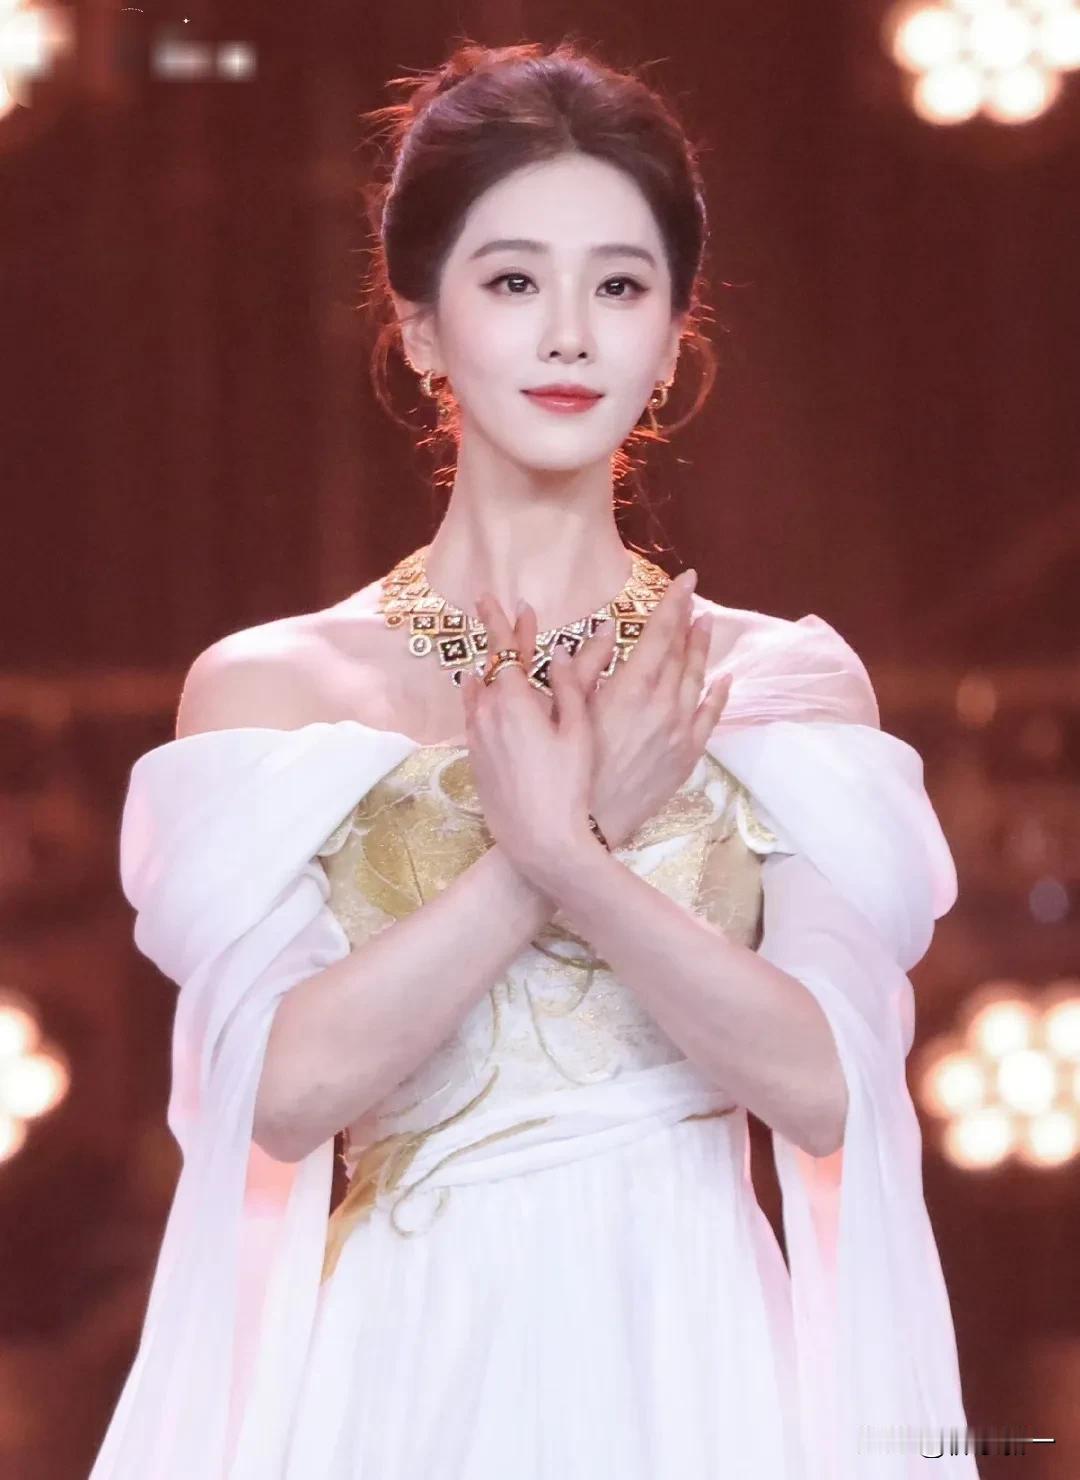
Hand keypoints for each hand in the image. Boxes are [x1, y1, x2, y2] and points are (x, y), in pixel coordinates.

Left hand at [459, 591, 598, 880]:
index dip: (503, 623)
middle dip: (497, 641)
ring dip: (490, 671)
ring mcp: (477, 739)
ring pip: (478, 693)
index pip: (504, 651)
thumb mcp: (578, 732)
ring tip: (496, 658)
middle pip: (490, 668)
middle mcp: (487, 715)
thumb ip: (569, 688)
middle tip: (494, 613)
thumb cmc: (569, 787)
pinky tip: (489, 700)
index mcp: (514, 702)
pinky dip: (483, 699)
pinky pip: (475, 717)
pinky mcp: (475, 760)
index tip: (495, 599)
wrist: (538, 840)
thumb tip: (560, 653)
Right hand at [576, 568, 732, 848]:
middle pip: (682, 652)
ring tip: (705, 626)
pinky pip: (710, 717)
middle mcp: (664, 704)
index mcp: (632, 688)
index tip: (686, 580)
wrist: (592, 822)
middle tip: (693, 598)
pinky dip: (719, 694)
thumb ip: (584, 667)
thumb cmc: (571, 764)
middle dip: (688, 621)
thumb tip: (601, 632)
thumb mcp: (569, 709)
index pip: (660, 633)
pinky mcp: (687, 755)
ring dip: (702, 650)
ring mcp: (680, 731)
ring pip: (698, 680)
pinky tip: (723, 679)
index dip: (674, 603)